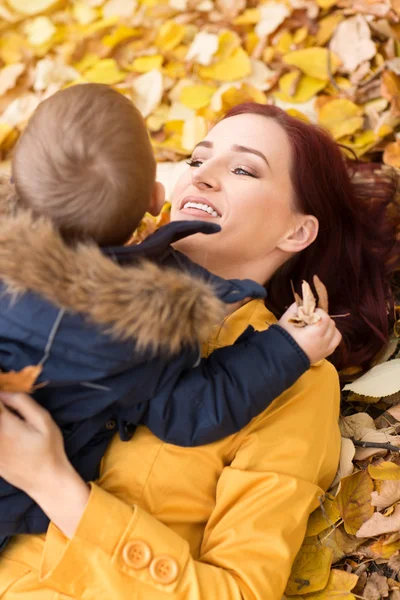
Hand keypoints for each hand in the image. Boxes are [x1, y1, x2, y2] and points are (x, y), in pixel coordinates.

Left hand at [0, 393, 89, 537]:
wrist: (46, 481)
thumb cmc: (49, 449)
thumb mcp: (44, 421)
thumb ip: (23, 403)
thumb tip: (4, 392)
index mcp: (5, 424)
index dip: (1, 394)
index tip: (6, 392)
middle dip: (1, 408)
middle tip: (9, 407)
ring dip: (2, 420)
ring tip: (13, 423)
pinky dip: (2, 434)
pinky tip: (11, 436)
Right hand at [278, 303, 341, 364]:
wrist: (280, 358)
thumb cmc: (283, 338)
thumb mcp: (286, 320)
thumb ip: (296, 308)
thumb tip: (303, 303)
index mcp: (314, 333)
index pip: (325, 317)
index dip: (319, 312)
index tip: (310, 312)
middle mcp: (323, 342)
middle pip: (332, 324)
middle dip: (324, 319)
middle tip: (313, 319)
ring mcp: (325, 350)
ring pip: (336, 334)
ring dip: (329, 328)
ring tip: (319, 327)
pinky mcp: (325, 355)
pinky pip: (335, 343)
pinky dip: (331, 337)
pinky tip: (321, 336)